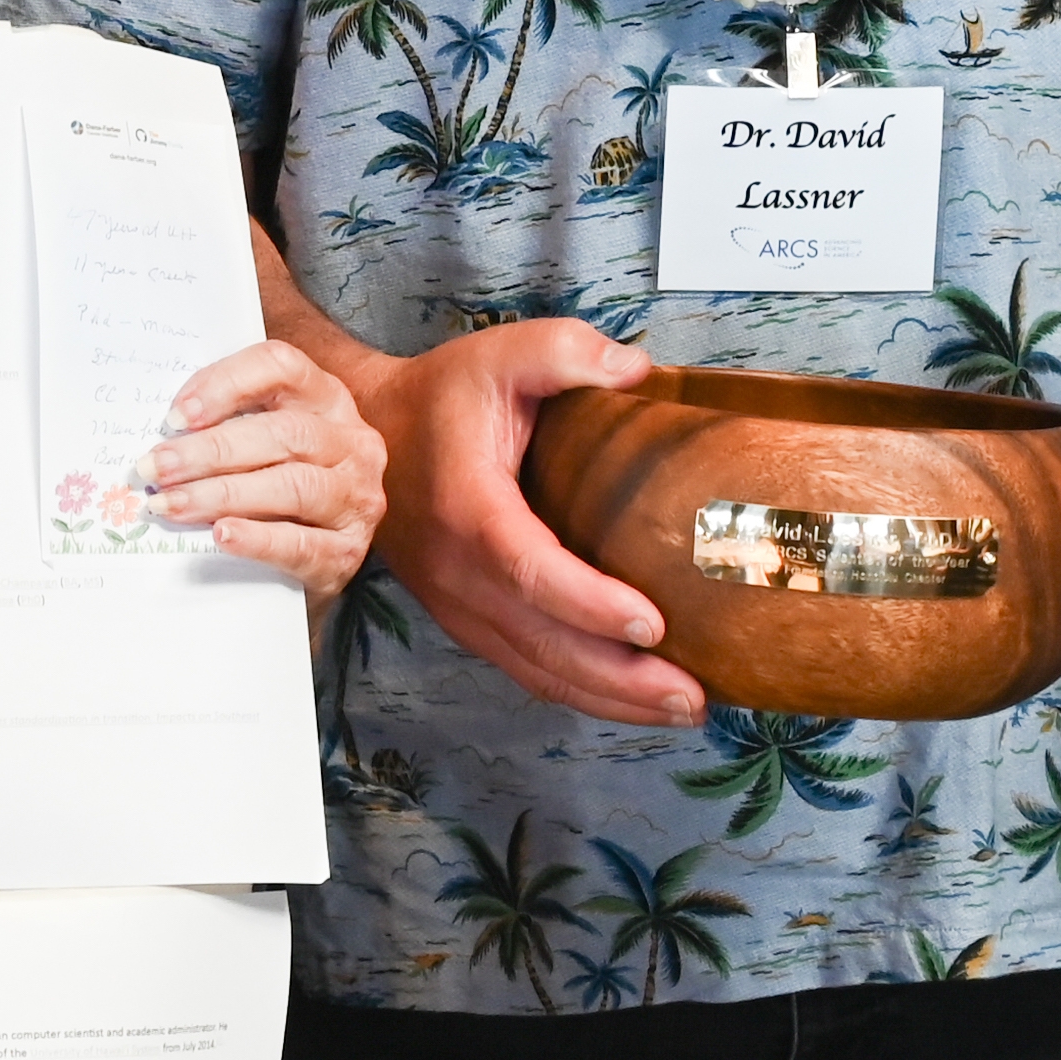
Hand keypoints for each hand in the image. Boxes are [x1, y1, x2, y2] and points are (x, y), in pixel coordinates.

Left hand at [141, 339, 386, 597]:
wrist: (325, 553)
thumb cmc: (281, 485)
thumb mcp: (267, 441)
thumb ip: (229, 424)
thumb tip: (166, 436)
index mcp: (327, 399)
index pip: (282, 368)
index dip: (227, 383)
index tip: (178, 416)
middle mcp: (351, 442)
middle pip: (283, 433)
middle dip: (210, 450)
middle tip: (156, 468)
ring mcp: (356, 497)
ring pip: (292, 486)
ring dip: (222, 494)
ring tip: (172, 504)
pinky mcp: (348, 550)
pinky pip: (301, 543)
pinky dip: (257, 539)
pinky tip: (221, 535)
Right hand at [338, 321, 700, 724]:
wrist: (367, 435)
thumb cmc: (440, 397)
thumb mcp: (501, 354)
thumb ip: (566, 351)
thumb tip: (640, 370)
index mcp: (470, 510)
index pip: (531, 572)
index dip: (591, 605)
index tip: (653, 625)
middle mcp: (459, 574)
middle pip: (543, 646)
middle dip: (622, 680)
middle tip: (693, 696)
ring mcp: (459, 605)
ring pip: (536, 670)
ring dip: (610, 698)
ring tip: (681, 708)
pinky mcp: (468, 619)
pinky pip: (525, 667)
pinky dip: (580, 691)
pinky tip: (630, 698)